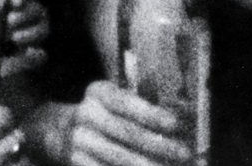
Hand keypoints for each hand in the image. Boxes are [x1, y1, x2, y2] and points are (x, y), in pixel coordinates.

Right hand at [63, 81, 190, 164]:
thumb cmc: (107, 114)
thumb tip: (181, 119)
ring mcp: (80, 140)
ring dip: (147, 164)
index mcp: (98, 93)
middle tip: (183, 152)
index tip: (174, 123)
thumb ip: (142, 107)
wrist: (67, 132)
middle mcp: (86, 114)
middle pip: (126, 132)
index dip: (150, 113)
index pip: (125, 102)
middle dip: (158, 145)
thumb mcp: (118, 100)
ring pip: (119, 157)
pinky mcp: (77, 162)